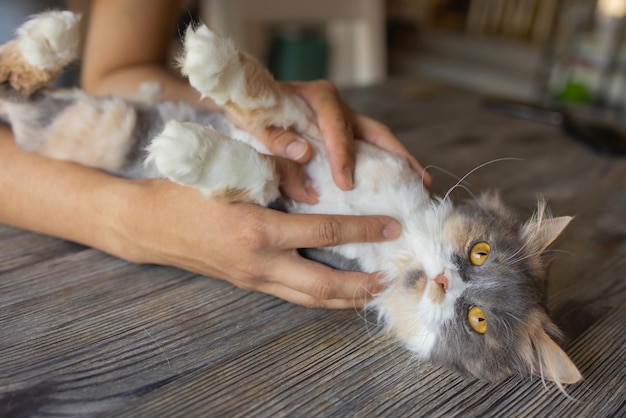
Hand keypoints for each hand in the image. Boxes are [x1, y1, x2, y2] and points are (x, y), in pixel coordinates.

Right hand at [120, 179, 401, 308]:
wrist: (149, 224)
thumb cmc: (187, 190)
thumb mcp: (230, 169)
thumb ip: (275, 169)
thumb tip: (315, 175)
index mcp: (259, 230)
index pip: (325, 233)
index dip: (364, 229)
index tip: (392, 225)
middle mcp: (259, 263)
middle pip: (323, 286)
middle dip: (362, 284)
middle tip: (392, 276)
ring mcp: (252, 279)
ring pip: (309, 299)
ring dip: (345, 298)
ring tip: (373, 291)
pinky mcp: (247, 283)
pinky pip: (292, 296)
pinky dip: (320, 297)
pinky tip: (336, 290)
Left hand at [252, 80, 431, 189]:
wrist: (247, 101)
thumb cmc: (251, 111)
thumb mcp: (255, 123)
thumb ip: (276, 137)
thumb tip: (304, 154)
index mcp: (316, 97)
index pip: (337, 124)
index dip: (344, 154)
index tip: (347, 182)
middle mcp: (336, 105)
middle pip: (374, 129)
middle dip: (398, 155)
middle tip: (417, 180)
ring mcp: (343, 118)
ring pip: (378, 138)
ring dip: (400, 160)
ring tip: (420, 183)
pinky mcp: (343, 132)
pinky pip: (368, 147)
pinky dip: (385, 163)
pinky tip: (398, 181)